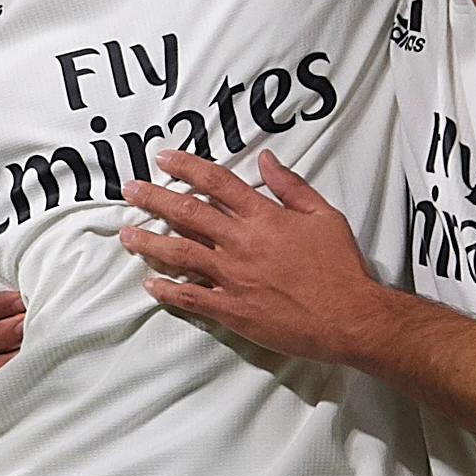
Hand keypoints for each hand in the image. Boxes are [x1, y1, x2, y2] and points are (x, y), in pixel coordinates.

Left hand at [119, 147, 384, 360]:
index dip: (186, 167)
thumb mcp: (324, 216)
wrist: (349, 317)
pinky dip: (168, 290)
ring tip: (126, 235)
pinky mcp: (232, 309)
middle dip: (154, 199)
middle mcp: (241, 243)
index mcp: (263, 217)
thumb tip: (266, 160)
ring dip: (149, 242)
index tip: (163, 158)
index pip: (216, 183)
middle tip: (130, 190)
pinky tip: (150, 284)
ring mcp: (233, 277)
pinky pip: (191, 297)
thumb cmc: (340, 267)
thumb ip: (291, 186)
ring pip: (179, 253)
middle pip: (187, 213)